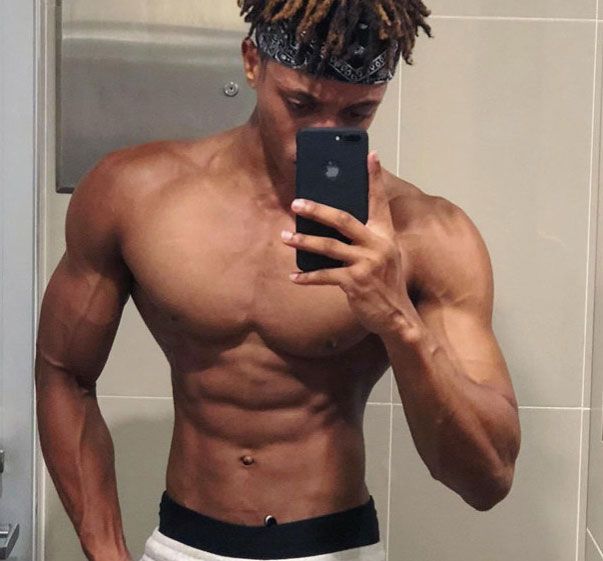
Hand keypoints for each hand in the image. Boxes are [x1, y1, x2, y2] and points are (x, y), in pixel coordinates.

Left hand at [281, 151, 414, 337]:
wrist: (396, 315)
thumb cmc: (385, 283)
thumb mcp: (383, 255)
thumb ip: (365, 239)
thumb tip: (334, 224)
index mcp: (385, 235)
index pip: (379, 201)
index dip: (374, 178)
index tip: (370, 154)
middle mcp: (378, 245)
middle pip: (344, 220)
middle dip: (318, 210)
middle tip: (297, 203)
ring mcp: (366, 264)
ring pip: (329, 247)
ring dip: (304, 242)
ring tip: (285, 237)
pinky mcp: (355, 283)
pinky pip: (325, 276)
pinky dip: (307, 276)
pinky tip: (293, 277)